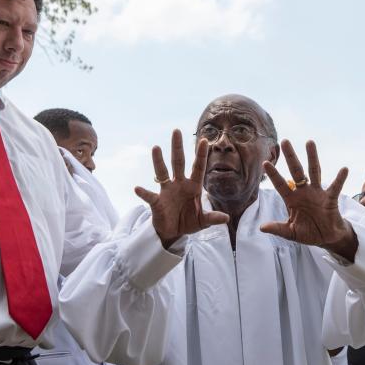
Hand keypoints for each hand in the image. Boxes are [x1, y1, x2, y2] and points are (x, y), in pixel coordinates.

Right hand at [135, 129, 228, 247]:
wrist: (173, 233)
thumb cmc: (189, 222)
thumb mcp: (202, 221)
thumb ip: (212, 218)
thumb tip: (226, 218)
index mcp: (193, 186)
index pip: (198, 167)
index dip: (201, 155)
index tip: (204, 140)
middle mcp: (179, 184)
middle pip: (178, 163)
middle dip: (177, 148)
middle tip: (176, 131)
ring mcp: (167, 191)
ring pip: (162, 173)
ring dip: (159, 161)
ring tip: (156, 148)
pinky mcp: (157, 202)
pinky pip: (149, 196)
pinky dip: (143, 193)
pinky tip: (137, 188)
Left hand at [259, 140, 355, 259]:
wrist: (326, 237)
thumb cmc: (308, 232)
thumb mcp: (291, 232)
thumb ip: (278, 229)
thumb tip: (261, 228)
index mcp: (292, 199)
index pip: (280, 184)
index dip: (273, 174)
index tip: (265, 162)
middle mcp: (304, 192)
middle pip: (296, 171)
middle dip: (290, 157)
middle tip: (284, 141)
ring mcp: (317, 193)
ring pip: (314, 171)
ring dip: (312, 157)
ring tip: (309, 142)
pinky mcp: (330, 198)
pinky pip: (335, 187)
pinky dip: (340, 178)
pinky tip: (344, 169)